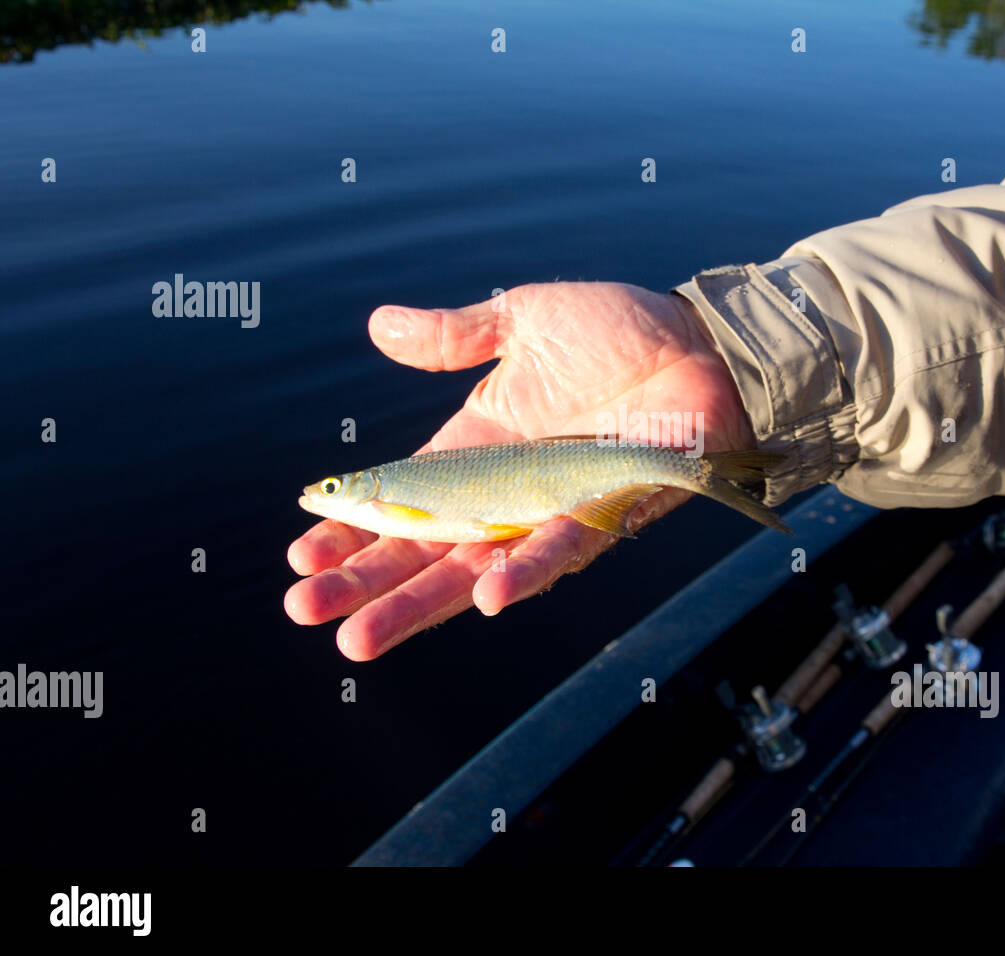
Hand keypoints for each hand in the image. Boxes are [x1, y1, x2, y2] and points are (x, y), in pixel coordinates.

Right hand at [283, 282, 752, 660]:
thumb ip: (455, 335)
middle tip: (303, 610)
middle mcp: (505, 490)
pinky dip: (522, 573)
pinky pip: (559, 550)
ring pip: (473, 569)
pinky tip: (480, 598)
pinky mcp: (603, 514)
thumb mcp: (524, 321)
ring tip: (358, 639)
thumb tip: (376, 326)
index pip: (400, 497)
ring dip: (418, 604)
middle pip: (422, 548)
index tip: (300, 553)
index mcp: (476, 446)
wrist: (701, 342)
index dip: (351, 526)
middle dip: (364, 582)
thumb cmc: (620, 331)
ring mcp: (550, 510)